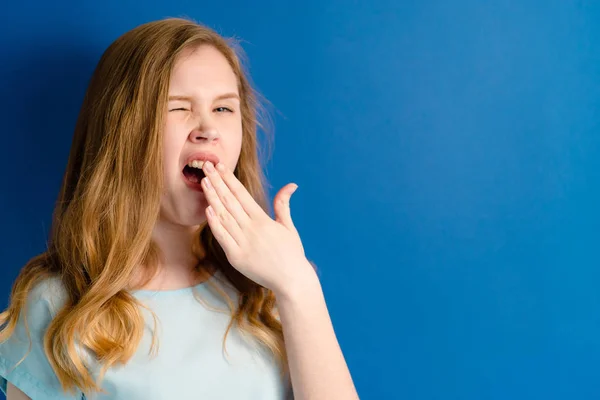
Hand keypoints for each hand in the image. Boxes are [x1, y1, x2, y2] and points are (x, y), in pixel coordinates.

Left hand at [200, 160, 316, 295]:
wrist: (292, 280)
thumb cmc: (292, 254)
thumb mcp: (288, 227)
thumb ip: (283, 205)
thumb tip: (291, 185)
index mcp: (263, 220)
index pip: (241, 194)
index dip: (229, 179)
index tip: (220, 167)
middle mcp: (252, 229)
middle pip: (229, 201)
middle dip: (217, 182)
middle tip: (206, 166)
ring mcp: (243, 243)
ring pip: (223, 216)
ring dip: (212, 198)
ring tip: (203, 182)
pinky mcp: (236, 257)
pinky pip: (222, 237)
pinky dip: (214, 223)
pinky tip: (207, 209)